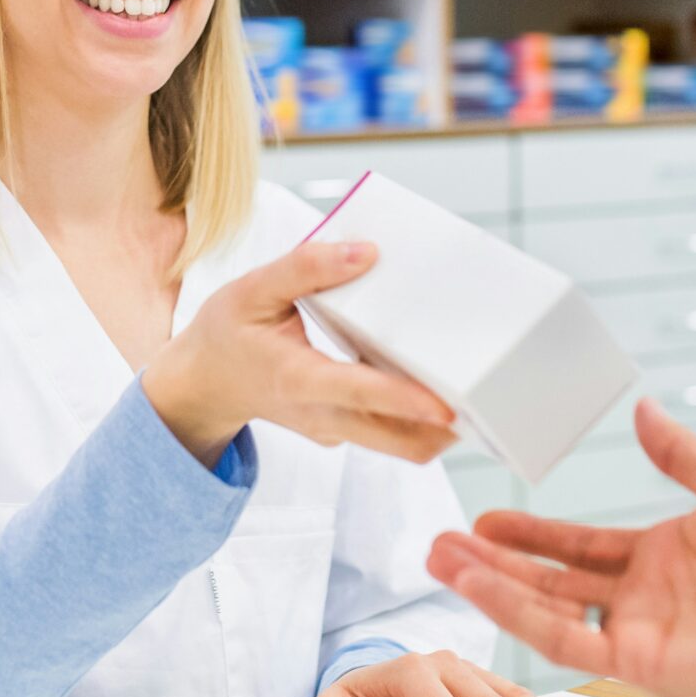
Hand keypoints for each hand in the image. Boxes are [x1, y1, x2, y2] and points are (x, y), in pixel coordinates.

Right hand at [141, 241, 456, 465]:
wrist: (202, 385)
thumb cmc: (227, 332)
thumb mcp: (252, 289)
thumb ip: (306, 267)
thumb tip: (367, 252)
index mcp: (297, 380)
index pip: (359, 394)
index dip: (405, 400)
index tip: (447, 406)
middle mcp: (322, 416)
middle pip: (398, 442)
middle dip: (446, 427)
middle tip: (493, 397)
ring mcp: (335, 430)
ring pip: (402, 444)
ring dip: (439, 425)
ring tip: (478, 385)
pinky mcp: (345, 430)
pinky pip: (390, 431)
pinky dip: (418, 415)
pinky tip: (437, 378)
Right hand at [427, 399, 695, 696]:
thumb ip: (680, 453)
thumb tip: (643, 410)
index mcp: (667, 555)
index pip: (581, 547)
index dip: (533, 533)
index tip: (485, 517)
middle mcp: (648, 598)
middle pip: (553, 580)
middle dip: (494, 563)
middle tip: (440, 543)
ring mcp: (645, 633)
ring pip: (549, 610)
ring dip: (493, 587)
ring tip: (441, 559)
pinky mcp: (648, 665)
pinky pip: (570, 641)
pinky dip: (521, 615)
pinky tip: (483, 586)